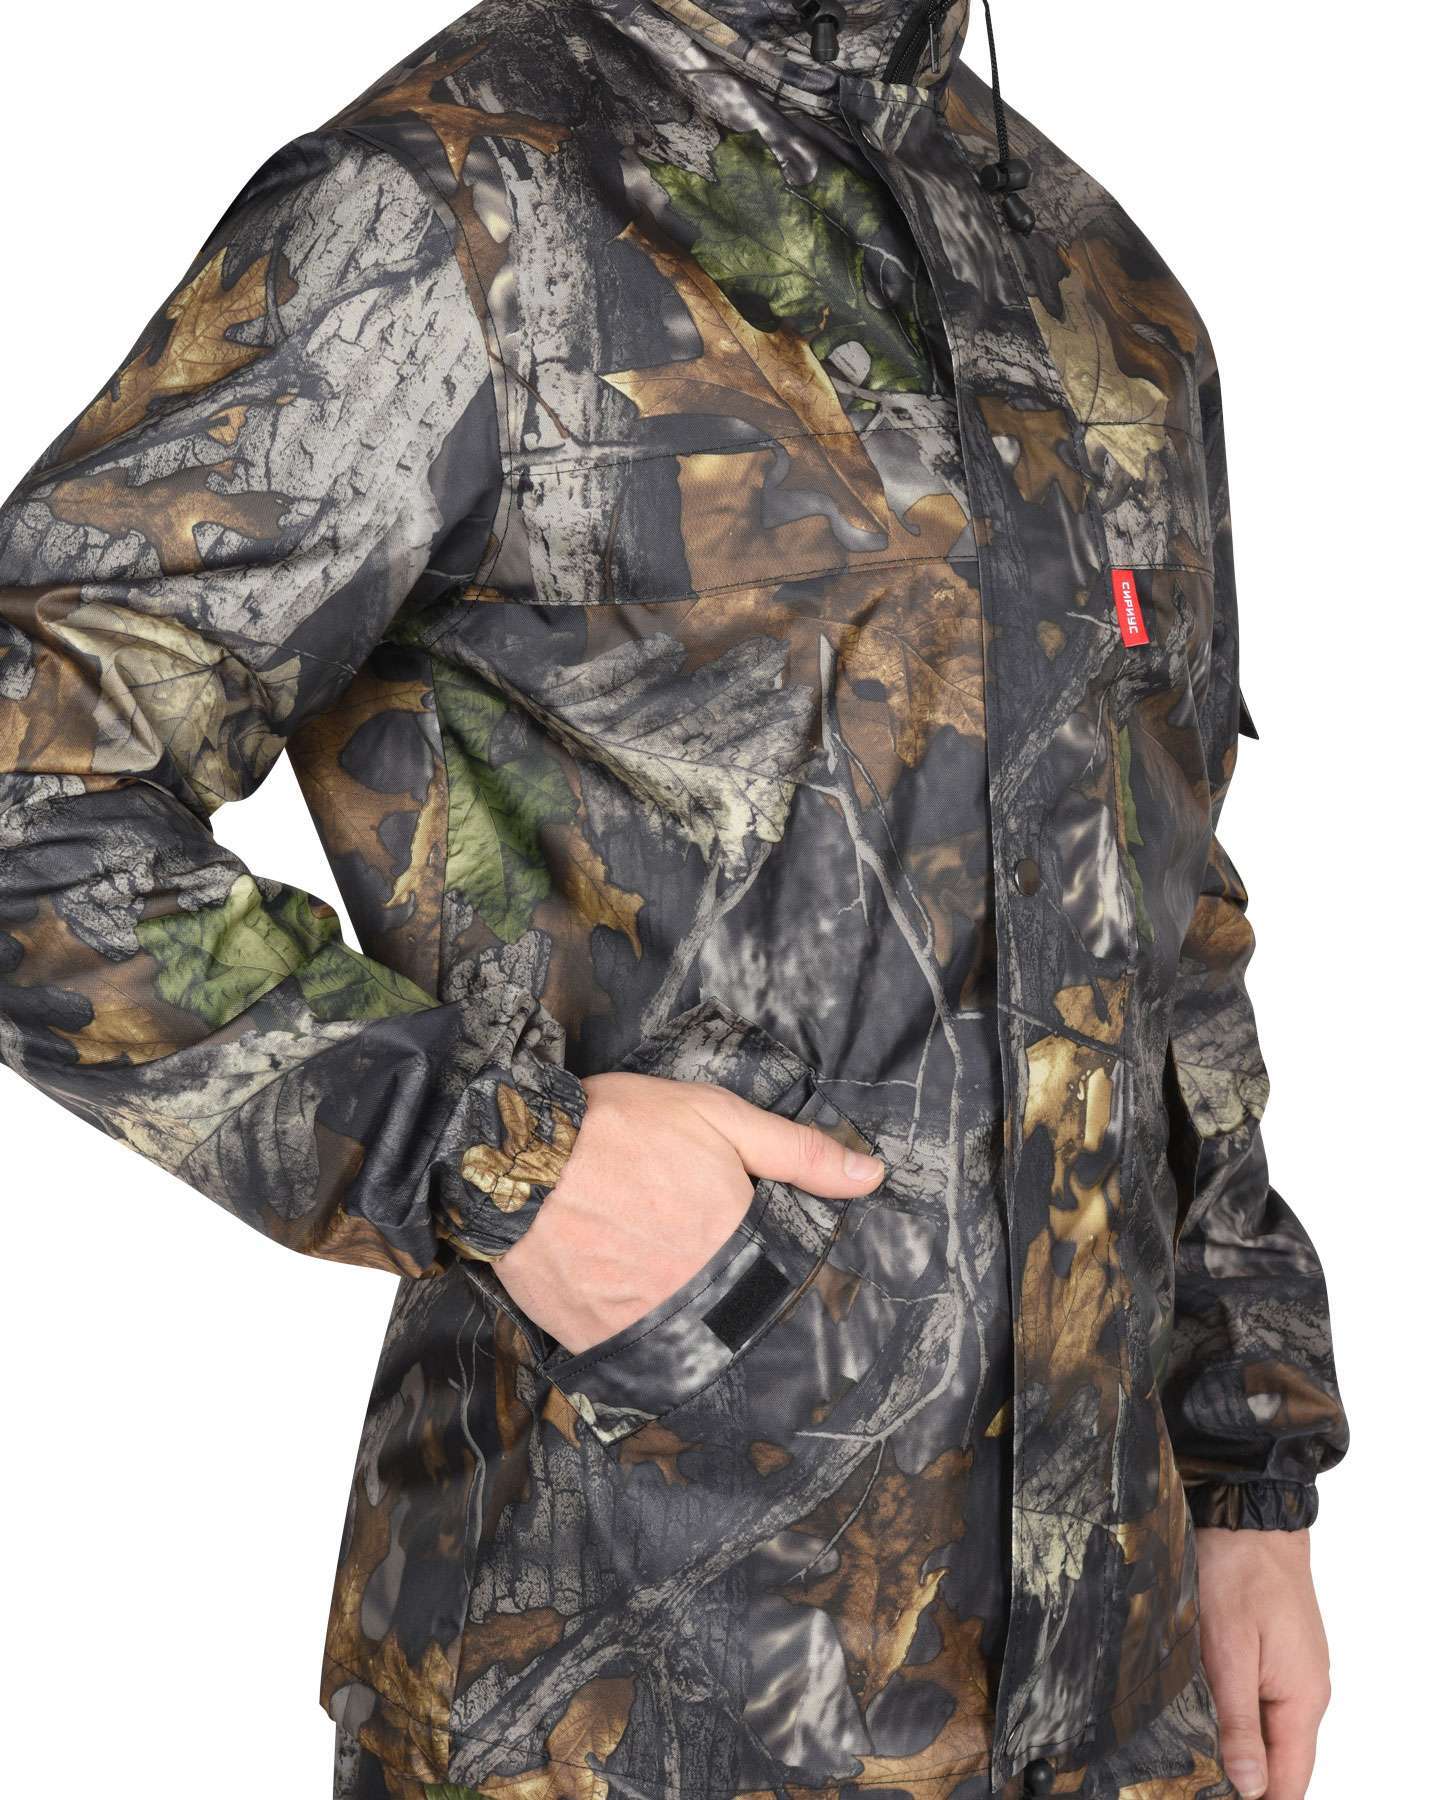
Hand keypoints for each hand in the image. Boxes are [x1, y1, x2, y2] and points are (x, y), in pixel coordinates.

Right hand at [495, 1071, 886, 1354]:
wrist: (516, 1155)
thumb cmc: (619, 1127)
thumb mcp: (718, 1116)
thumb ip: (799, 1152)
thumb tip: (874, 1177)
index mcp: (736, 1241)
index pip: (779, 1277)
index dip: (761, 1258)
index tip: (736, 1242)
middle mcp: (699, 1294)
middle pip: (732, 1311)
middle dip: (716, 1283)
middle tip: (676, 1245)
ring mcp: (644, 1323)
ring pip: (681, 1335)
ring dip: (673, 1308)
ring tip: (643, 1263)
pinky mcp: (593, 1340)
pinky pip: (627, 1352)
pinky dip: (626, 1324)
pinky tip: (613, 1285)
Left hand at [1196, 1526, 1330, 1798]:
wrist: (1248, 1517)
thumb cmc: (1238, 1574)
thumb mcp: (1228, 1651)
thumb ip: (1240, 1721)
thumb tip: (1250, 1786)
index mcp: (1302, 1700)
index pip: (1290, 1782)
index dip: (1256, 1799)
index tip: (1213, 1796)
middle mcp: (1305, 1691)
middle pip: (1279, 1760)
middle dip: (1241, 1774)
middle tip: (1191, 1772)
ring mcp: (1293, 1672)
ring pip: (1266, 1729)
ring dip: (1234, 1742)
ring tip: (1191, 1745)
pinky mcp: (1275, 1653)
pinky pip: (1260, 1700)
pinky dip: (1235, 1710)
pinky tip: (1203, 1707)